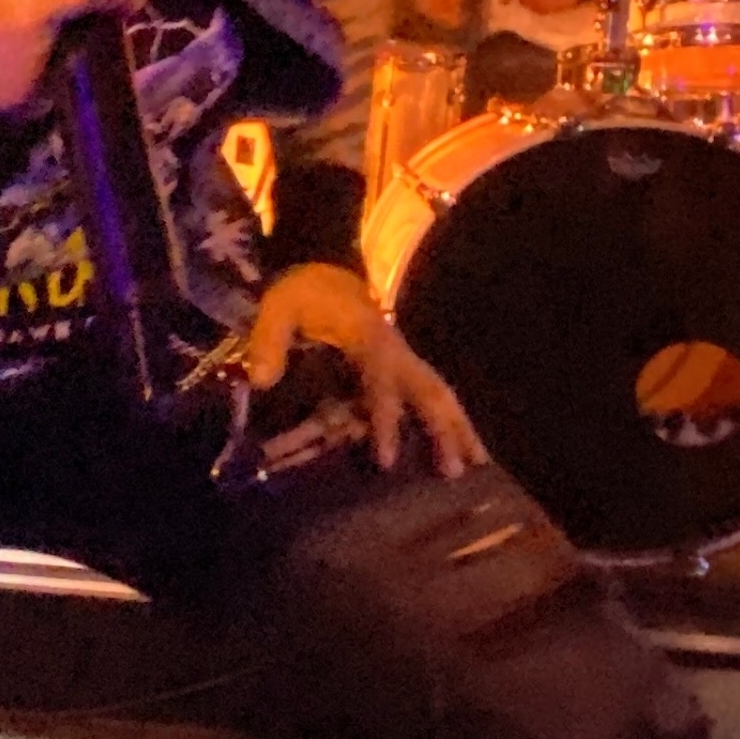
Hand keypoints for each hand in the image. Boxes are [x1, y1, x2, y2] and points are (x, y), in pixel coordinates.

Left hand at [241, 261, 485, 476]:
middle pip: (429, 391)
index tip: (386, 461)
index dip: (384, 422)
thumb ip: (268, 341)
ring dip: (459, 426)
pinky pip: (431, 393)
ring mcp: (403, 357)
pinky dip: (450, 418)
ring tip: (479, 465)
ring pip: (440, 392)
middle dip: (444, 429)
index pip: (381, 386)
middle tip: (454, 472)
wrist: (324, 265)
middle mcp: (396, 351)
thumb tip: (260, 381)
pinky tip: (461, 445)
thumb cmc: (304, 290)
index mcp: (369, 340)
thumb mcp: (280, 306)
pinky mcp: (400, 365)